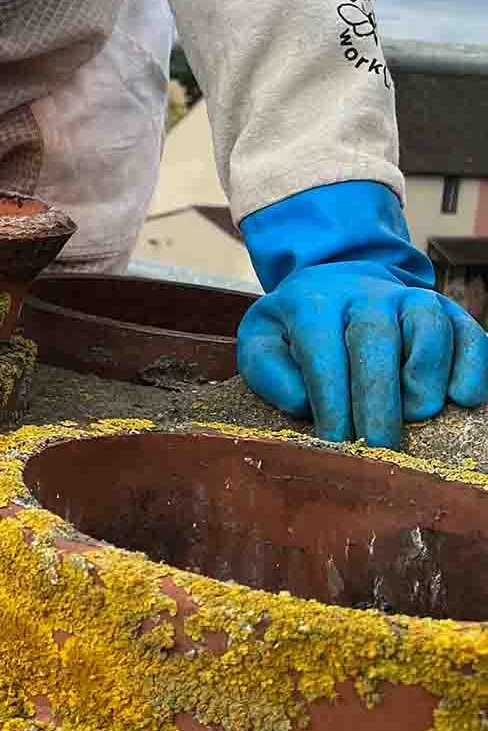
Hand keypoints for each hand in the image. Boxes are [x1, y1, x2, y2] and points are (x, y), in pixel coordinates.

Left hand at [238, 181, 487, 447]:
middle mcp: (366, 295)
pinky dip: (473, 365)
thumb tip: (302, 403)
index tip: (336, 441)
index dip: (331, 398)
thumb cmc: (296, 328)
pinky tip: (463, 398)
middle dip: (379, 398)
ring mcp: (411, 299)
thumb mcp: (263, 341)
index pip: (323, 350)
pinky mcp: (448, 311)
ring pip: (428, 326)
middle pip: (376, 339)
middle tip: (380, 446)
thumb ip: (268, 370)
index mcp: (314, 302)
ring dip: (427, 375)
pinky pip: (468, 332)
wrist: (336, 283)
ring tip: (419, 416)